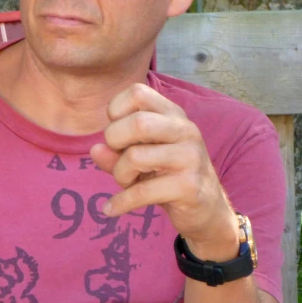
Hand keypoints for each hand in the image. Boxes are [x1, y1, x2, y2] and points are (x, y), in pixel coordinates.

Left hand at [90, 83, 238, 259]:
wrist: (207, 210)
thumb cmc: (167, 176)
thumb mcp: (139, 158)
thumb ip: (114, 151)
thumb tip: (95, 150)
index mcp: (173, 114)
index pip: (138, 92)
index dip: (116, 110)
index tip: (117, 131)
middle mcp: (185, 129)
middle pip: (137, 122)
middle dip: (114, 141)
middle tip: (119, 158)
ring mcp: (190, 157)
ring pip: (136, 156)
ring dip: (120, 174)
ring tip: (125, 182)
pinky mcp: (189, 186)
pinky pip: (143, 191)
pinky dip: (121, 202)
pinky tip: (110, 209)